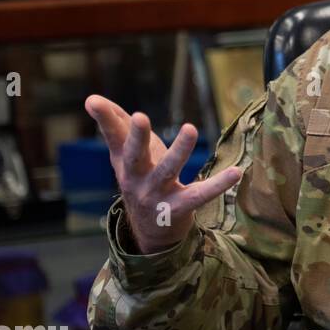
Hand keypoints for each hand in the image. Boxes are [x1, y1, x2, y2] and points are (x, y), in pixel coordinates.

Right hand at [84, 95, 240, 253]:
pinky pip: (200, 195)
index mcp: (124, 162)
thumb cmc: (141, 180)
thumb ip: (115, 126)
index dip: (104, 119)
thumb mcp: (126, 155)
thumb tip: (93, 99)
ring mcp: (157, 194)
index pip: (113, 137)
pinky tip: (237, 171)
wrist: (151, 230)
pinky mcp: (179, 208)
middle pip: (134, 156)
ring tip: (190, 128)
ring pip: (168, 170)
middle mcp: (136, 178)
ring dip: (179, 150)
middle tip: (140, 116)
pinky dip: (218, 185)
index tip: (92, 100)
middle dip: (137, 137)